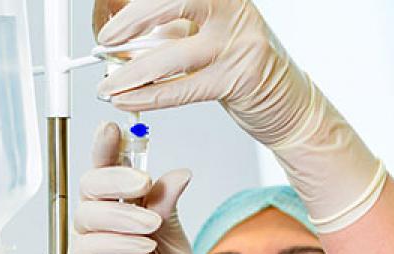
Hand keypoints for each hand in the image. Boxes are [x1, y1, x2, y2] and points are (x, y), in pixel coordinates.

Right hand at [66, 121, 192, 253]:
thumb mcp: (177, 243)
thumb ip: (169, 208)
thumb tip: (179, 172)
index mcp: (125, 208)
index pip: (112, 170)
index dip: (109, 147)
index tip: (115, 128)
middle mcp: (102, 221)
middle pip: (92, 184)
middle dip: (116, 177)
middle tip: (143, 183)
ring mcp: (89, 243)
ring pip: (90, 211)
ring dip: (123, 214)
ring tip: (152, 227)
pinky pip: (90, 244)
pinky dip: (117, 240)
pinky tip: (142, 245)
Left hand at [96, 0, 386, 233]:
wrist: (289, 103)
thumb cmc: (240, 64)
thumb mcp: (206, 30)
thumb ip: (169, 24)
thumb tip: (114, 24)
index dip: (133, 0)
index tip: (104, 8)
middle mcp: (233, 7)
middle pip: (173, 0)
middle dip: (131, 20)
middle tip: (105, 39)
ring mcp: (238, 43)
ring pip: (174, 55)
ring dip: (133, 73)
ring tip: (109, 85)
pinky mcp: (238, 79)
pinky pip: (184, 88)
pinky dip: (151, 96)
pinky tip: (128, 100)